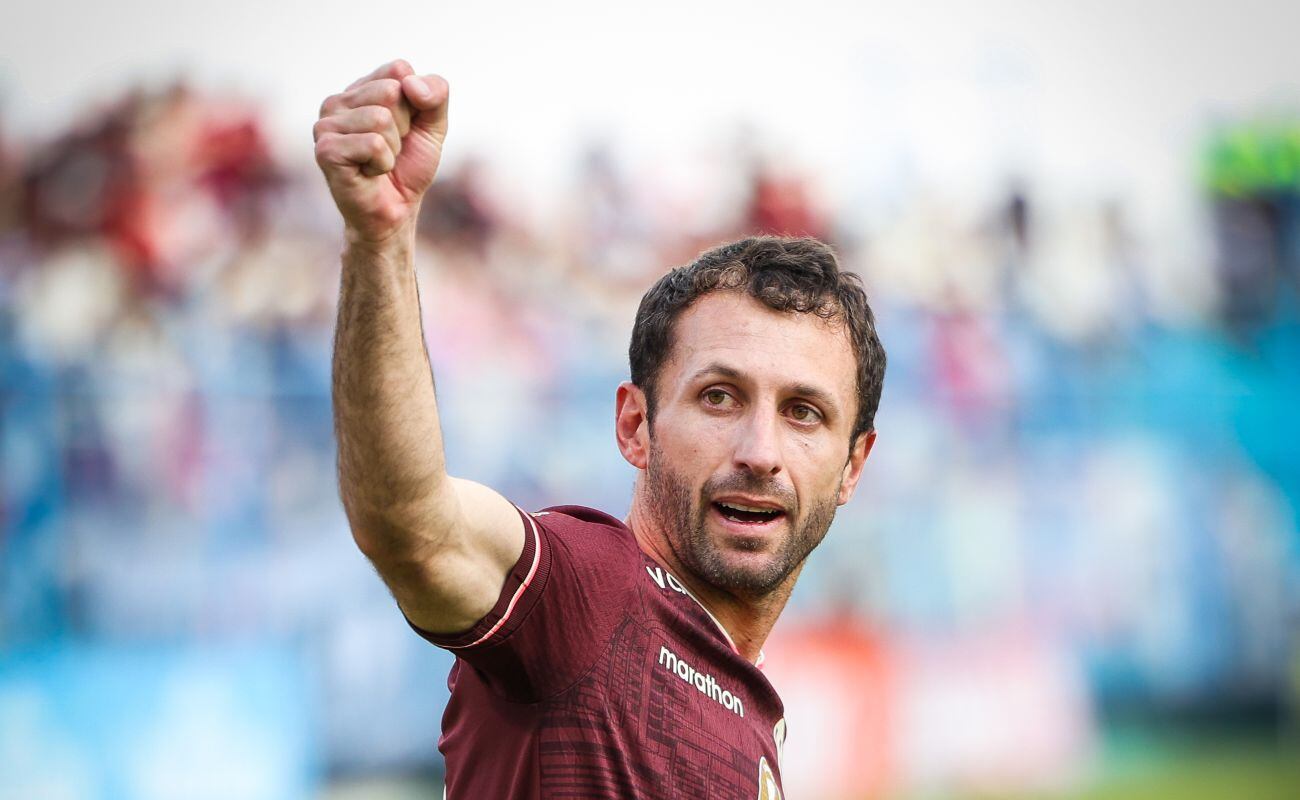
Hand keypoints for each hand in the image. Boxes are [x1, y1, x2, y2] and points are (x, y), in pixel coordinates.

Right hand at [314, 60, 448, 244]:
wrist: (395, 213)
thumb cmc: (408, 168)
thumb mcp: (433, 127)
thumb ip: (436, 95)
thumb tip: (410, 84)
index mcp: (360, 89)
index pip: (399, 70)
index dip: (415, 104)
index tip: (405, 130)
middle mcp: (337, 102)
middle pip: (391, 92)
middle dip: (404, 127)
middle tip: (391, 150)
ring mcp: (326, 125)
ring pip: (382, 118)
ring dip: (393, 149)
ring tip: (380, 163)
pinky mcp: (326, 150)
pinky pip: (374, 144)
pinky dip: (383, 164)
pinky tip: (370, 173)